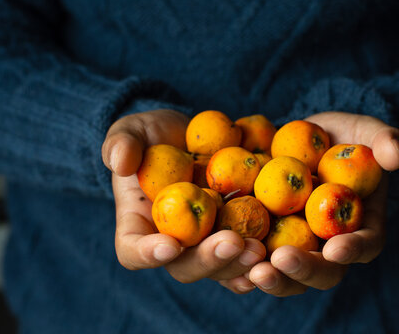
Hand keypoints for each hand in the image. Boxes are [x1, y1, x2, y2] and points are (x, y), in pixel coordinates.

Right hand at [101, 109, 265, 286]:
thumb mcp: (132, 131)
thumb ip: (122, 143)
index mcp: (140, 226)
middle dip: (209, 260)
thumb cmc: (153, 137)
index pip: (133, 250)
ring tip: (261, 249)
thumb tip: (120, 162)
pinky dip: (262, 259)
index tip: (169, 245)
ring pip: (221, 268)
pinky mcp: (236, 233)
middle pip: (186, 267)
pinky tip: (278, 253)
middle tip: (232, 243)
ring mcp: (207, 243)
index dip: (148, 254)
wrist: (191, 137)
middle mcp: (174, 244)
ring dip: (240, 263)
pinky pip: (247, 255)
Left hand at [218, 112, 398, 295]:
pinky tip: (223, 257)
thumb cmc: (343, 138)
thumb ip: (385, 140)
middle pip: (322, 272)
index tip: (335, 249)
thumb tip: (396, 153)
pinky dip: (239, 265)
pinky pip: (254, 260)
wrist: (306, 140)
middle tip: (279, 262)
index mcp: (361, 226)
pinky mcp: (266, 239)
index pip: (365, 244)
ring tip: (249, 269)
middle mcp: (329, 246)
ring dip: (270, 276)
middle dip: (302, 271)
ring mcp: (296, 246)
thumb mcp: (366, 132)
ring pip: (286, 275)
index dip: (353, 250)